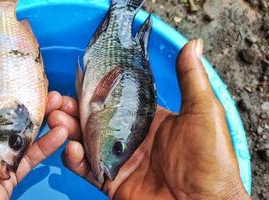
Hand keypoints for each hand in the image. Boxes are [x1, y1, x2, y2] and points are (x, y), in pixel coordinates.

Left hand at [0, 32, 67, 199]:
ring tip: (57, 99)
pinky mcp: (4, 177)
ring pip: (19, 130)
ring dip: (39, 114)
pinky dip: (47, 144)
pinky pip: (29, 157)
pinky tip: (62, 130)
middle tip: (40, 78)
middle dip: (21, 92)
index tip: (8, 59)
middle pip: (0, 108)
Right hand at [48, 40, 250, 199]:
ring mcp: (120, 160)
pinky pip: (87, 168)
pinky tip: (71, 148)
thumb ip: (191, 80)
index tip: (79, 78)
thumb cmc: (211, 161)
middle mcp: (131, 138)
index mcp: (149, 119)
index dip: (97, 89)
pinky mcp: (112, 182)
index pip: (116, 99)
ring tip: (57, 119)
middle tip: (59, 101)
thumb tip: (193, 44)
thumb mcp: (204, 113)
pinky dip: (74, 158)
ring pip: (86, 141)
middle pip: (95, 119)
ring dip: (68, 129)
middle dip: (75, 109)